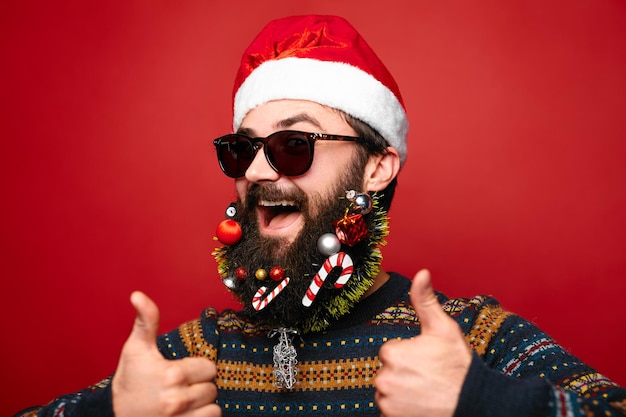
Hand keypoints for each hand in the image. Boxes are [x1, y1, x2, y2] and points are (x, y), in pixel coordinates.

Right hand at [112, 291, 220, 416]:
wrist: (112, 415)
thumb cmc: (128, 381)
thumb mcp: (136, 349)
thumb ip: (146, 321)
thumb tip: (138, 295)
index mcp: (171, 375)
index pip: (209, 368)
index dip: (198, 368)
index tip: (184, 371)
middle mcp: (177, 399)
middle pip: (212, 388)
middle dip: (200, 386)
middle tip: (181, 386)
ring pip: (214, 406)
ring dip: (203, 404)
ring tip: (185, 401)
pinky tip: (188, 413)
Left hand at [375, 270, 471, 416]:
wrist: (474, 405)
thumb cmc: (459, 367)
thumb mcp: (444, 328)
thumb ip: (425, 300)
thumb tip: (421, 272)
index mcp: (392, 352)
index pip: (391, 351)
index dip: (411, 355)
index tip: (428, 361)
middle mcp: (384, 378)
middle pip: (389, 371)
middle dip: (405, 373)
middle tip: (429, 377)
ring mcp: (387, 402)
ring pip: (389, 391)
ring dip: (403, 392)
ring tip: (427, 391)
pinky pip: (390, 411)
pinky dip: (402, 410)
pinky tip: (421, 405)